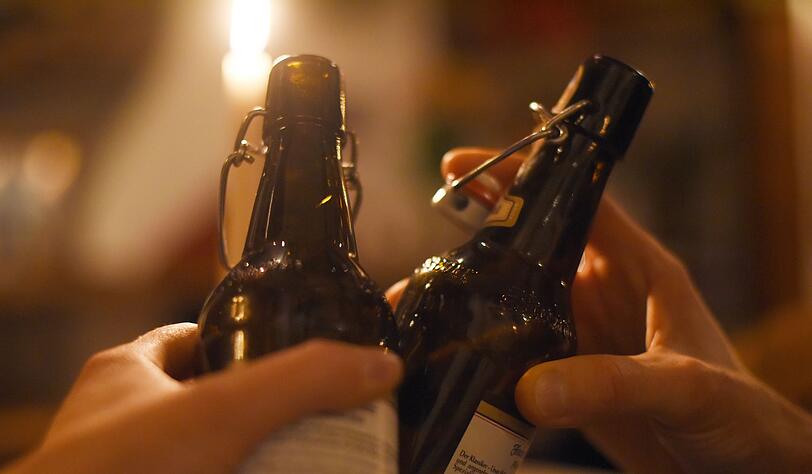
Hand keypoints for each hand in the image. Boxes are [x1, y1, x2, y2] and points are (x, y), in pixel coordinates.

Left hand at [3, 324, 401, 473]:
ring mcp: (136, 469)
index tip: (296, 350)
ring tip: (315, 459)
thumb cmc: (114, 473)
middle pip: (214, 404)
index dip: (248, 337)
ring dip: (260, 458)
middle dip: (268, 413)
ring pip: (213, 455)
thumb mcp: (220, 412)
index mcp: (128, 374)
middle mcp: (125, 425)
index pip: (197, 336)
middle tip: (323, 421)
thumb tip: (380, 365)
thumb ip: (301, 381)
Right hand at [388, 148, 811, 471]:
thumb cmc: (743, 418)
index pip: (577, 202)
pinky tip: (446, 353)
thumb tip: (529, 389)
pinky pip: (516, 353)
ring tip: (419, 298)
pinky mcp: (569, 377)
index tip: (465, 165)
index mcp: (638, 269)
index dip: (524, 175)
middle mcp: (603, 294)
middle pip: (532, 246)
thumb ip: (611, 382)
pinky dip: (480, 350)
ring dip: (470, 296)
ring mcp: (582, 336)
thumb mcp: (684, 387)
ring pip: (515, 300)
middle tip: (426, 233)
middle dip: (478, 234)